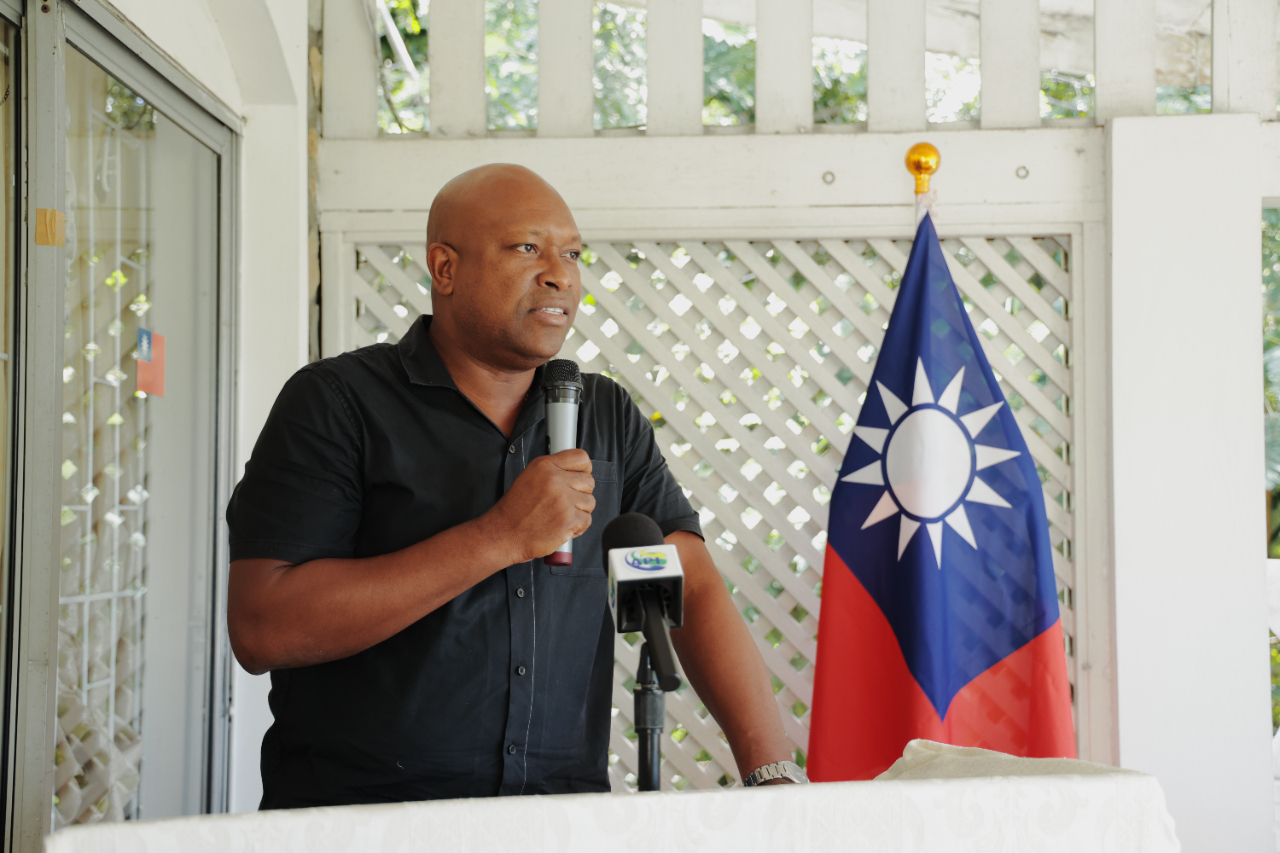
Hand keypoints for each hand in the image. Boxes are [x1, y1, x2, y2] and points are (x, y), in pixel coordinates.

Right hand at [483, 449, 594, 563]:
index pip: (581, 458)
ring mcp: (563, 500)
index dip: (584, 470)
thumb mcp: (530, 477)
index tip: (579, 478)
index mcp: (545, 466)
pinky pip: (587, 520)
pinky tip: (561, 526)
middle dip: (580, 494)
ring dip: (579, 511)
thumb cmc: (516, 510)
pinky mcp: (569, 519)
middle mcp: (555, 480)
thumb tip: (577, 471)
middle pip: (589, 481)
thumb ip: (553, 470)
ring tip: (560, 515)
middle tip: (565, 502)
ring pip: (590, 502)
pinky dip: (577, 527)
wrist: (505, 534)